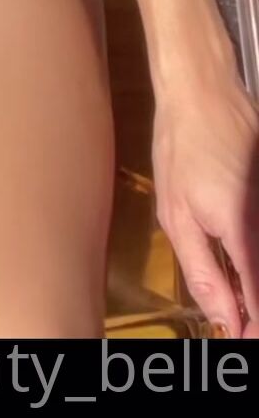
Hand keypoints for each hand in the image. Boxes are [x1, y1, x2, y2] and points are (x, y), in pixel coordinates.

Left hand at [152, 73, 258, 337]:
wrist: (202, 89)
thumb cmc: (181, 146)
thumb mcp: (177, 214)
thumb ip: (202, 272)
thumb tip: (224, 319)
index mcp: (243, 227)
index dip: (254, 327)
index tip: (241, 340)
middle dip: (257, 310)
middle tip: (238, 323)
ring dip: (256, 284)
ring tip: (238, 297)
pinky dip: (256, 255)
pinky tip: (242, 263)